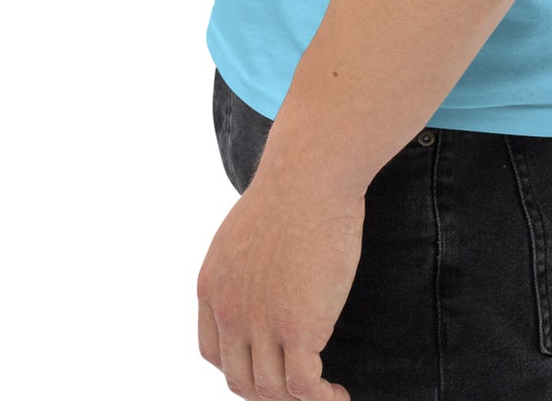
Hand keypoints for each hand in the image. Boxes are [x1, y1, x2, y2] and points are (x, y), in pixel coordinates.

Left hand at [196, 162, 364, 398]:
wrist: (311, 175)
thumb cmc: (292, 190)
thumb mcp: (246, 231)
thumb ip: (246, 266)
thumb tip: (266, 280)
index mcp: (212, 287)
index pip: (214, 353)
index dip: (241, 368)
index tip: (269, 368)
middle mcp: (229, 311)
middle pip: (241, 379)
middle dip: (269, 392)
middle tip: (301, 387)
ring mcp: (261, 323)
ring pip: (272, 390)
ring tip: (327, 396)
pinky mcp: (298, 328)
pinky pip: (304, 387)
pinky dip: (322, 400)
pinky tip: (339, 395)